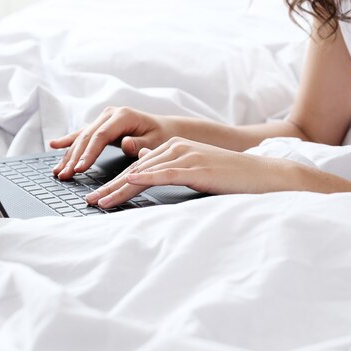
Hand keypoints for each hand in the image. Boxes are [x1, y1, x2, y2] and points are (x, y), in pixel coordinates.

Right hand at [49, 107, 181, 179]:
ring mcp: (103, 119)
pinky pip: (82, 135)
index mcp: (123, 116)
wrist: (164, 128)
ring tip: (58, 171)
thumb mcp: (156, 141)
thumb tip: (125, 143)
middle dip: (74, 158)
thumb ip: (141, 144)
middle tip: (65, 175)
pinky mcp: (100, 125)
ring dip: (68, 155)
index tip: (81, 169)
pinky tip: (54, 145)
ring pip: (81, 137)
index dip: (89, 153)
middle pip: (87, 137)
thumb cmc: (161, 136)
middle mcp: (110, 114)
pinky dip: (68, 142)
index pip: (101, 135)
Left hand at [85, 137, 295, 207]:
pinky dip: (144, 180)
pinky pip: (164, 174)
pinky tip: (128, 185)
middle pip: (135, 171)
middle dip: (110, 187)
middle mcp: (176, 148)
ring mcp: (186, 156)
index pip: (137, 168)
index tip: (97, 196)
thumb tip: (143, 160)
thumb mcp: (194, 166)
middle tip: (88, 201)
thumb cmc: (229, 175)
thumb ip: (167, 163)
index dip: (115, 183)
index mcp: (173, 147)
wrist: (261, 174)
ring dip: (119, 189)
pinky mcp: (196, 167)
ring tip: (100, 202)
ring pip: (144, 174)